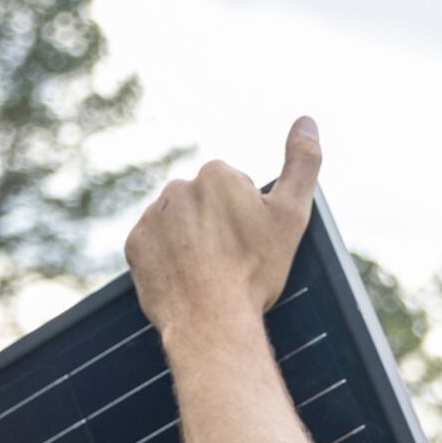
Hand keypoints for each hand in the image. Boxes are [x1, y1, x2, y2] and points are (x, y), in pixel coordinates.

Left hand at [123, 120, 321, 346]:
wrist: (211, 321)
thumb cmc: (254, 271)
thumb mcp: (291, 215)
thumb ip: (303, 163)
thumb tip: (307, 120)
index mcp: (217, 173)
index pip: (235, 193)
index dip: (247, 222)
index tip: (248, 247)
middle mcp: (179, 186)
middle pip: (204, 207)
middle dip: (215, 229)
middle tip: (228, 264)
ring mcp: (153, 216)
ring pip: (177, 225)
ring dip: (189, 243)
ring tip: (205, 273)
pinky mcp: (134, 245)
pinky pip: (152, 247)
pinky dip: (165, 260)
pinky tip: (182, 278)